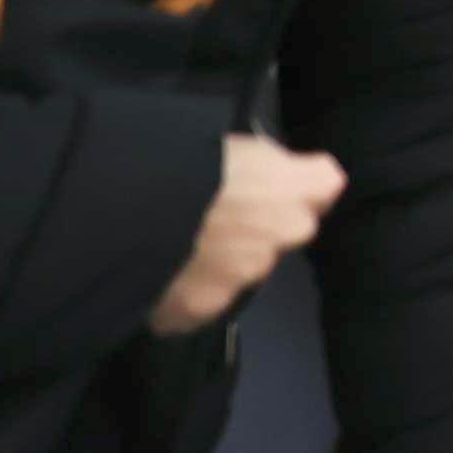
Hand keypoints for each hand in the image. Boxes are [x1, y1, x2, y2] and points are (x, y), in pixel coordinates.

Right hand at [151, 137, 342, 332]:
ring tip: (177, 248)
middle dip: (262, 228)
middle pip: (287, 231)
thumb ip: (260, 165)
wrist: (128, 209)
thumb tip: (256, 175)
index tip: (276, 186)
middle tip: (217, 219)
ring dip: (221, 264)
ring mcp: (245, 275)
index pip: (324, 185)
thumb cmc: (181, 160)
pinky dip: (183, 298)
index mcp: (295, 186)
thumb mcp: (232, 144)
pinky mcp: (204, 309)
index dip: (299, 186)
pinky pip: (198, 306)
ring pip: (242, 271)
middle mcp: (283, 234)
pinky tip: (156, 280)